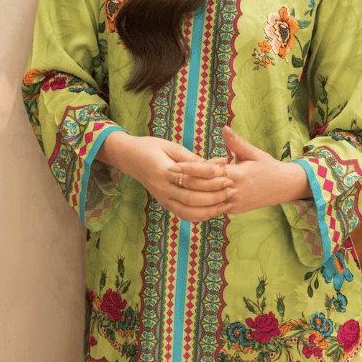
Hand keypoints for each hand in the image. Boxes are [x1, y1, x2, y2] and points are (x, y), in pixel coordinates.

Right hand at [97, 132, 232, 222]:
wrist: (129, 157)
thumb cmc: (151, 147)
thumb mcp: (171, 146)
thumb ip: (193, 158)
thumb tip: (218, 163)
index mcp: (163, 171)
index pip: (191, 179)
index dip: (211, 178)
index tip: (227, 174)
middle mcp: (162, 188)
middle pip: (192, 198)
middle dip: (215, 196)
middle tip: (232, 189)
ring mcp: (162, 198)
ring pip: (188, 212)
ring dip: (210, 210)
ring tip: (227, 203)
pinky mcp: (164, 203)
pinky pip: (183, 214)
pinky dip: (199, 216)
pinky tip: (214, 211)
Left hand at [180, 126, 311, 214]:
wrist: (284, 187)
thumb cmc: (269, 166)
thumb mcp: (254, 152)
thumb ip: (237, 143)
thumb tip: (223, 128)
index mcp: (238, 174)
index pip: (208, 171)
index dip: (190, 168)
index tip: (175, 164)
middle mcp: (234, 190)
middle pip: (203, 187)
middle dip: (184, 181)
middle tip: (166, 174)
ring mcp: (234, 203)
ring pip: (207, 200)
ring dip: (189, 194)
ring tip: (172, 186)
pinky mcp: (234, 210)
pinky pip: (214, 208)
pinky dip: (201, 204)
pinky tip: (187, 199)